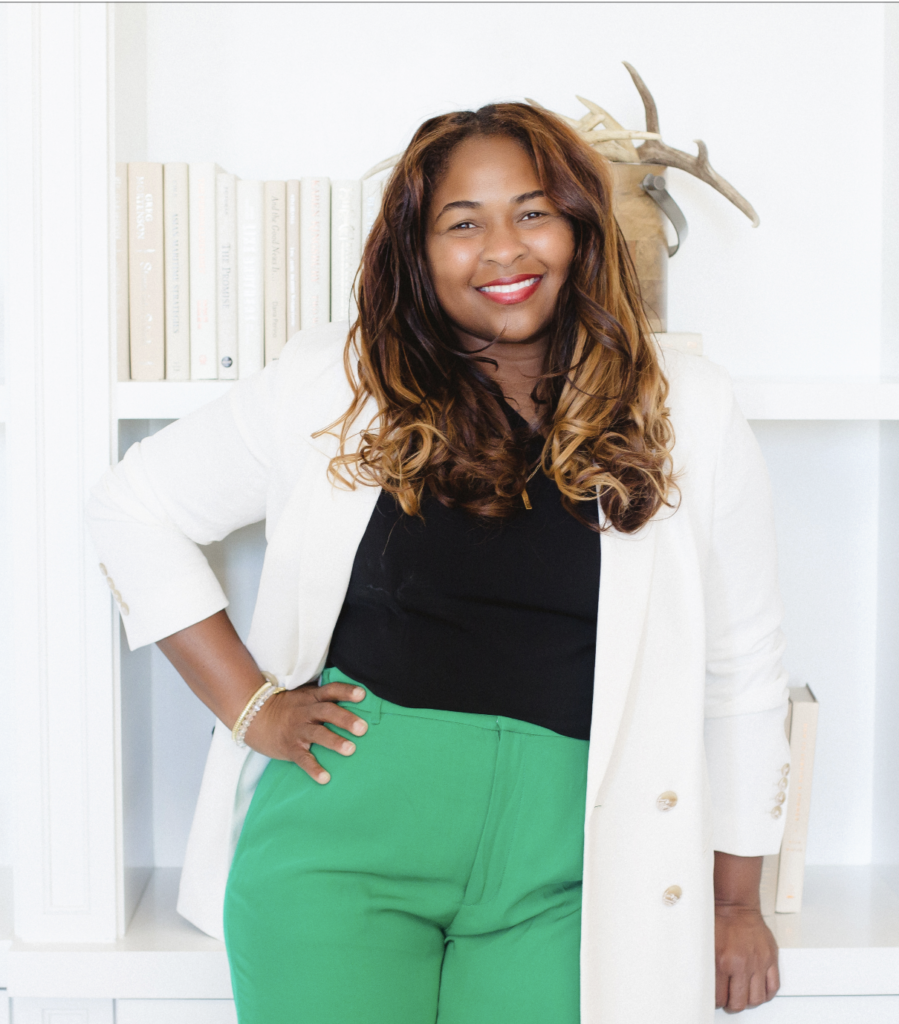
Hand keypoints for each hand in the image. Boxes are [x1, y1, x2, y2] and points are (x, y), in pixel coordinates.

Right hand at [244, 680, 367, 783]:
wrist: (255, 717)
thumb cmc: (289, 707)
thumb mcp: (305, 696)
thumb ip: (324, 696)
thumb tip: (357, 697)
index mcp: (312, 698)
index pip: (331, 690)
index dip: (346, 691)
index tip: (362, 695)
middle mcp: (306, 712)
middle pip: (327, 712)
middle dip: (345, 719)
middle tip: (363, 728)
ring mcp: (297, 730)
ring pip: (317, 734)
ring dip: (334, 741)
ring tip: (350, 750)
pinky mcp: (290, 747)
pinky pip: (302, 759)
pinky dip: (313, 769)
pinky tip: (325, 778)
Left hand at [714, 903, 779, 1012]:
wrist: (735, 905)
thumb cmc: (719, 921)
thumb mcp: (706, 945)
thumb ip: (707, 966)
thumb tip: (704, 984)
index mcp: (722, 961)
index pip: (720, 997)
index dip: (717, 1001)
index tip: (717, 998)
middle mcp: (741, 964)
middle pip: (740, 1003)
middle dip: (733, 1005)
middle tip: (730, 1000)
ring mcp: (758, 962)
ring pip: (757, 999)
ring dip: (749, 1000)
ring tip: (743, 994)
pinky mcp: (771, 958)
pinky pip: (773, 987)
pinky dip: (766, 993)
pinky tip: (758, 990)